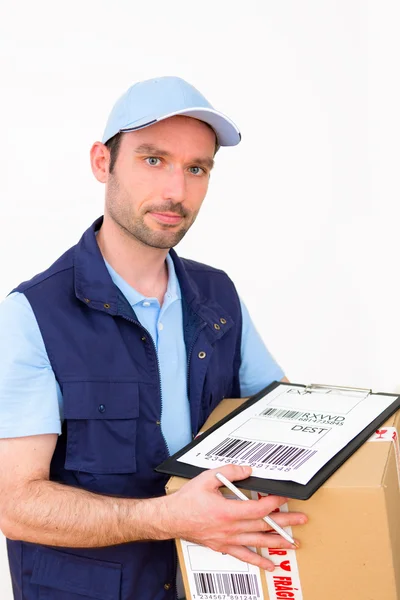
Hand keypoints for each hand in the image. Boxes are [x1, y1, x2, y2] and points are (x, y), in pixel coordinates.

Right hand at [163, 465, 306, 570]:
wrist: (171, 518)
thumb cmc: (187, 500)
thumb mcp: (207, 478)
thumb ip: (229, 472)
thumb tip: (247, 470)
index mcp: (227, 511)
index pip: (259, 508)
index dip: (275, 503)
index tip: (285, 497)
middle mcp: (230, 529)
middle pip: (264, 526)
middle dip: (285, 523)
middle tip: (301, 520)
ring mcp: (228, 540)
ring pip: (258, 543)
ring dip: (278, 542)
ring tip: (294, 543)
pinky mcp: (223, 547)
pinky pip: (244, 557)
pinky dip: (259, 562)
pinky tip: (271, 565)